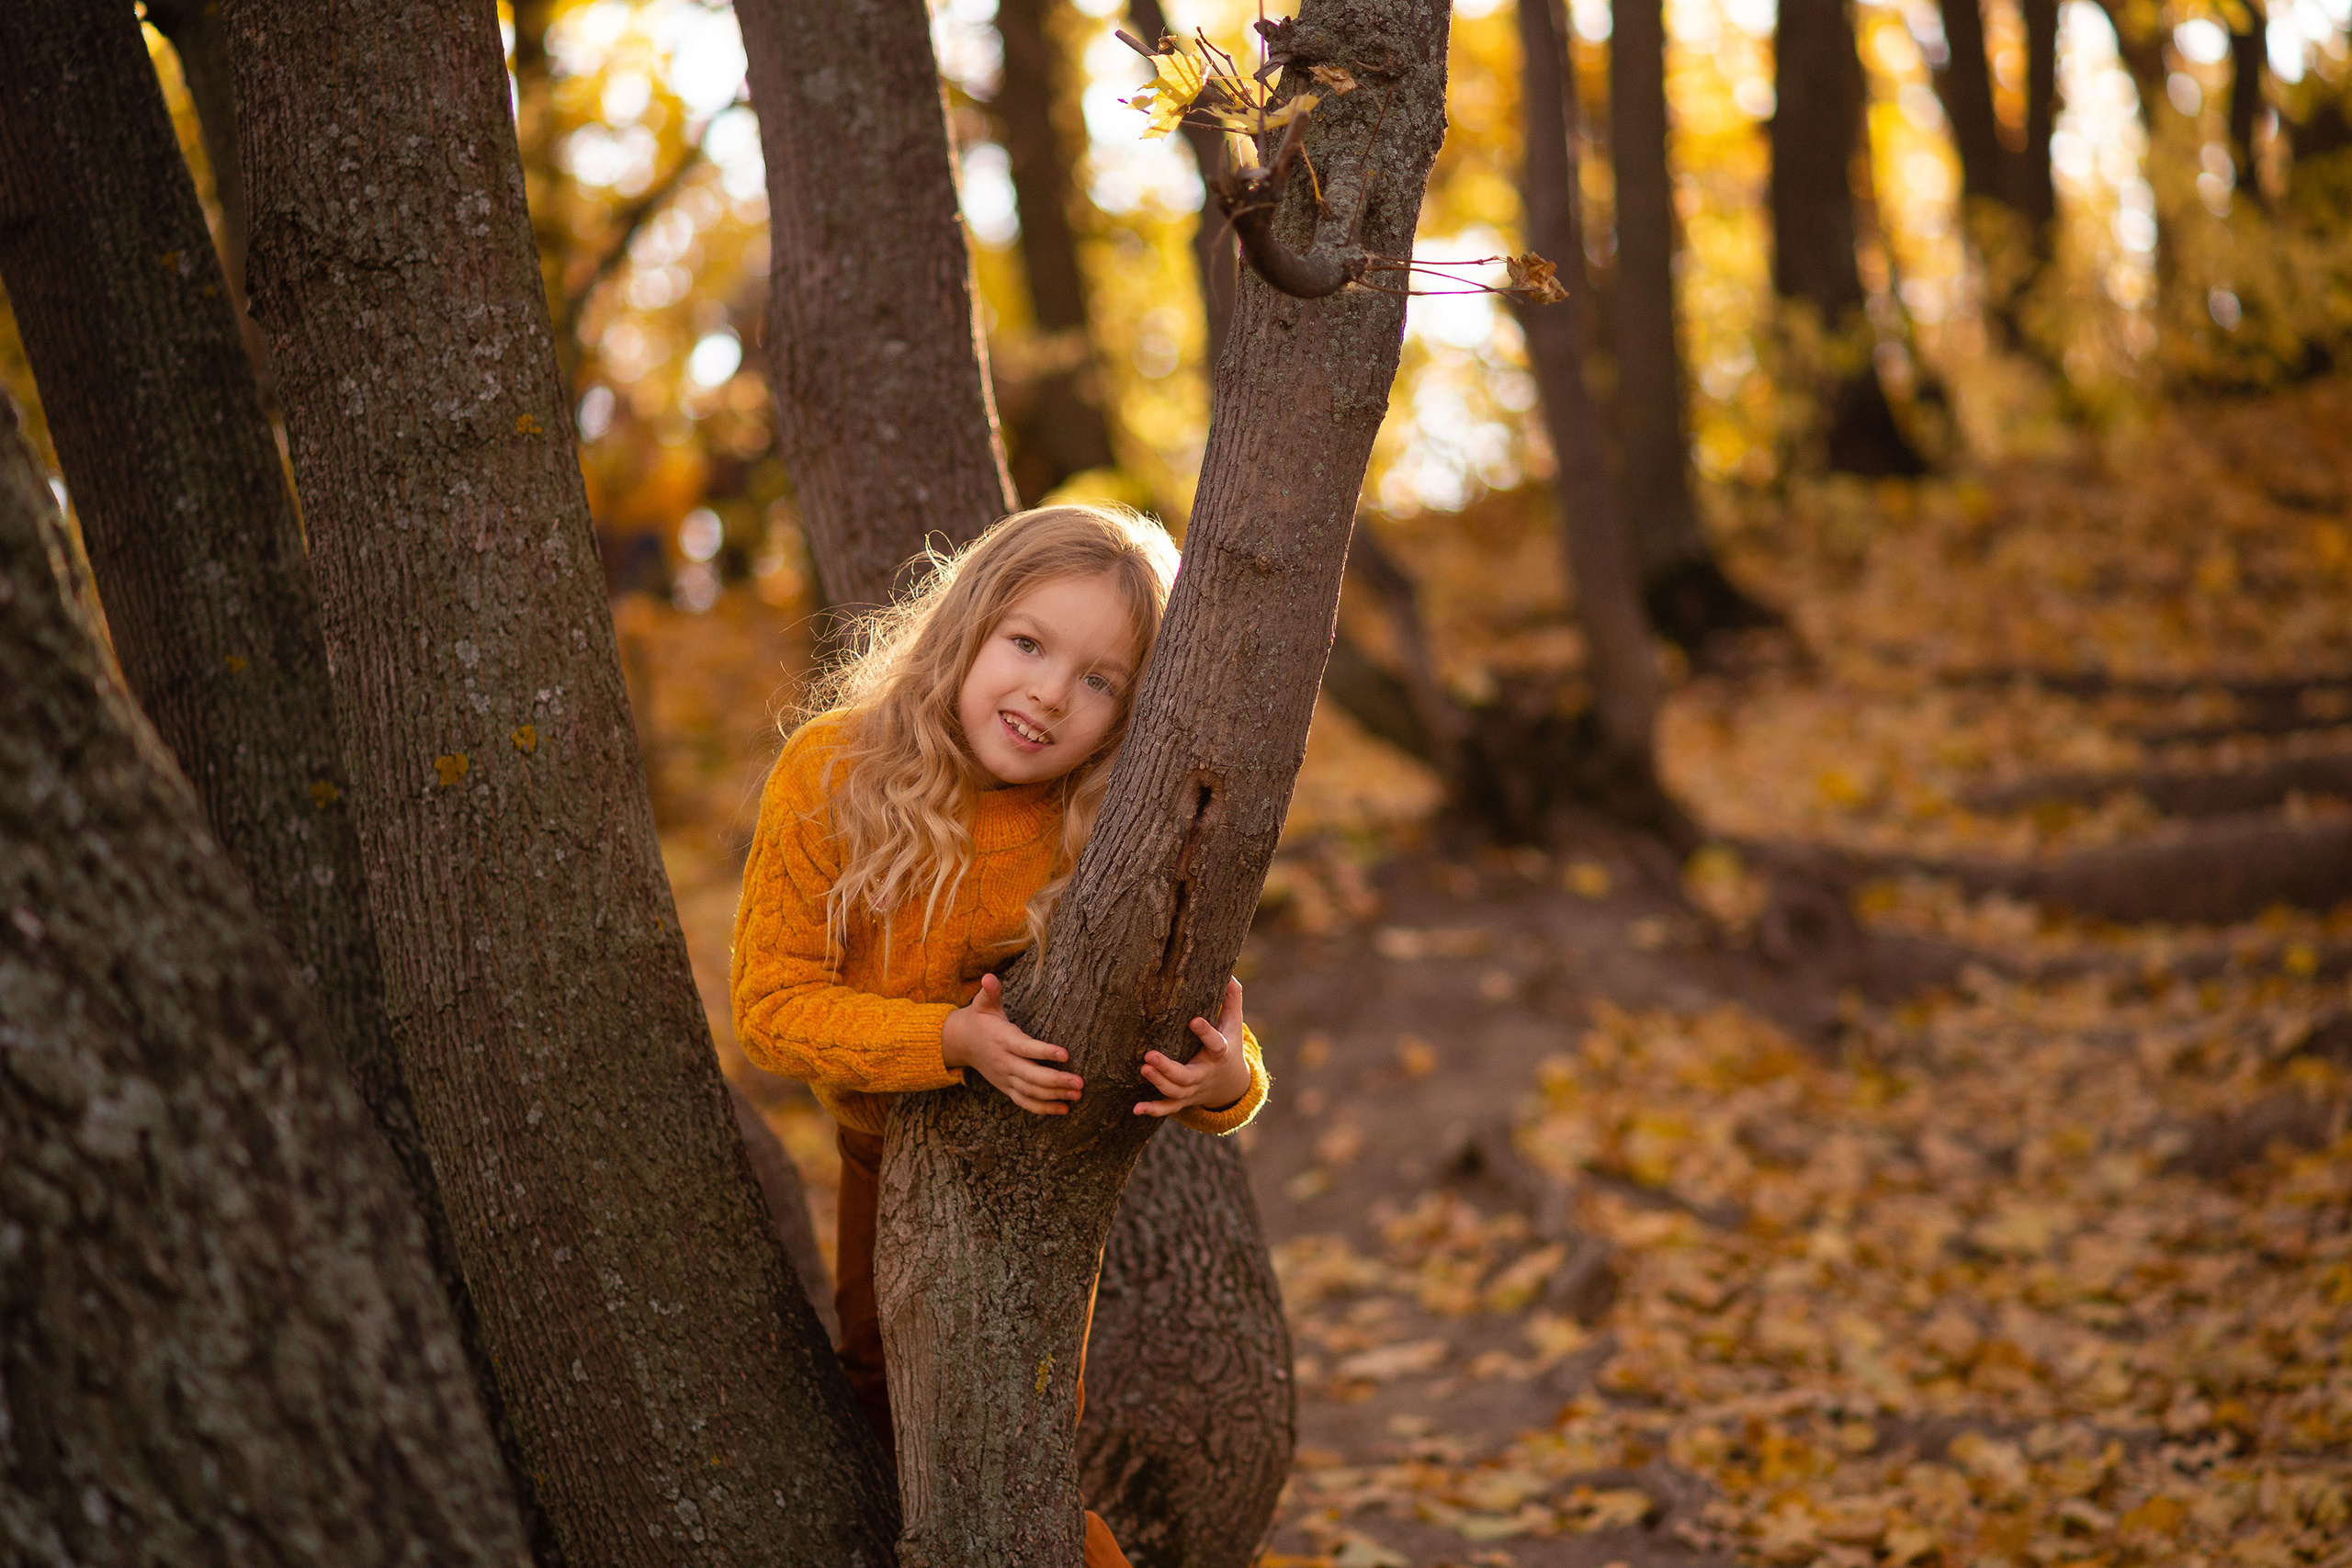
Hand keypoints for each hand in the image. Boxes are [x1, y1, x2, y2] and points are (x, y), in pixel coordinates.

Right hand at [941, 973, 1082, 1114]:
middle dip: (1056, 1081)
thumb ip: (990, 991)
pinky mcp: (1006, 1088)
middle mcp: (1004, 1062)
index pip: (1025, 1048)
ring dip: (1054, 1096)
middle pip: (1031, 1076)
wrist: (960, 1042)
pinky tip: (1063, 1109)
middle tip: (1080, 1083)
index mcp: (1003, 1039)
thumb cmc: (979, 1019)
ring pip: (1030, 1092)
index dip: (1044, 1052)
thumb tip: (989, 977)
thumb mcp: (983, 1003)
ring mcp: (1005, 1078)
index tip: (1066, 1054)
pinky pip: (1024, 1102)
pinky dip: (1043, 1109)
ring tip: (1077, 1096)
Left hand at [1136, 978, 1251, 1117]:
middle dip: (1169, 1068)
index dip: (1205, 1033)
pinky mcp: (1183, 1100)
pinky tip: (1136, 1109)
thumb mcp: (1234, 1023)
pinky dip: (1153, 1109)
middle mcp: (1205, 1074)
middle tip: (1149, 1055)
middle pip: (1188, 1076)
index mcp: (1220, 1053)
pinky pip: (1168, 1108)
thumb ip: (1231, 998)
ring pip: (1176, 1091)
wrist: (1232, 1084)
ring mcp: (1193, 1090)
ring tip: (1143, 1068)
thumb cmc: (1228, 1044)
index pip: (1215, 1043)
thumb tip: (1228, 972)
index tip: (1193, 1020)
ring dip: (1159, 1083)